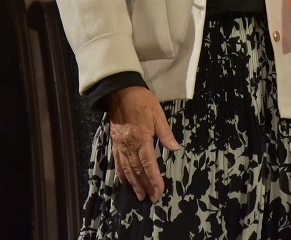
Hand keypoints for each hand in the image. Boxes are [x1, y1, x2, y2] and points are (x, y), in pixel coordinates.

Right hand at [106, 86, 180, 201]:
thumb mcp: (157, 114)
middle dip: (145, 185)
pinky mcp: (115, 142)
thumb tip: (175, 148)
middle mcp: (130, 145)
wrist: (120, 91)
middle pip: (138, 169)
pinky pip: (117, 161)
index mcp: (142, 139)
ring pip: (127, 168)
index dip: (154, 178)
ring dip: (134, 183)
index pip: (149, 163)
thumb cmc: (142, 101)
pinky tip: (124, 182)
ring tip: (140, 196)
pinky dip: (121, 173)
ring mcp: (121, 145)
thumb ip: (165, 133)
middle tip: (152, 199)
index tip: (159, 191)